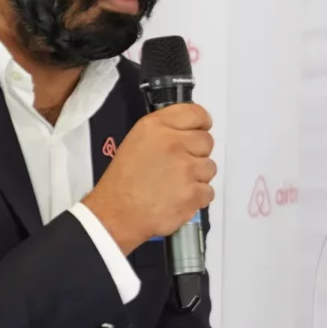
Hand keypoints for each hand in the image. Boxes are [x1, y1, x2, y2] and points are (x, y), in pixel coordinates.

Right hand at [82, 104, 215, 253]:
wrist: (116, 214)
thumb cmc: (123, 180)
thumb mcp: (136, 141)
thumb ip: (165, 131)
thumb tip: (190, 132)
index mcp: (156, 127)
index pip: (196, 113)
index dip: (202, 124)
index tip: (199, 132)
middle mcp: (173, 143)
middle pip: (207, 141)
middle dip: (197, 154)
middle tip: (178, 166)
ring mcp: (186, 169)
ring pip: (210, 168)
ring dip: (197, 177)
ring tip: (175, 185)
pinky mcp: (193, 193)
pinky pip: (208, 191)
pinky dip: (197, 198)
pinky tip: (177, 199)